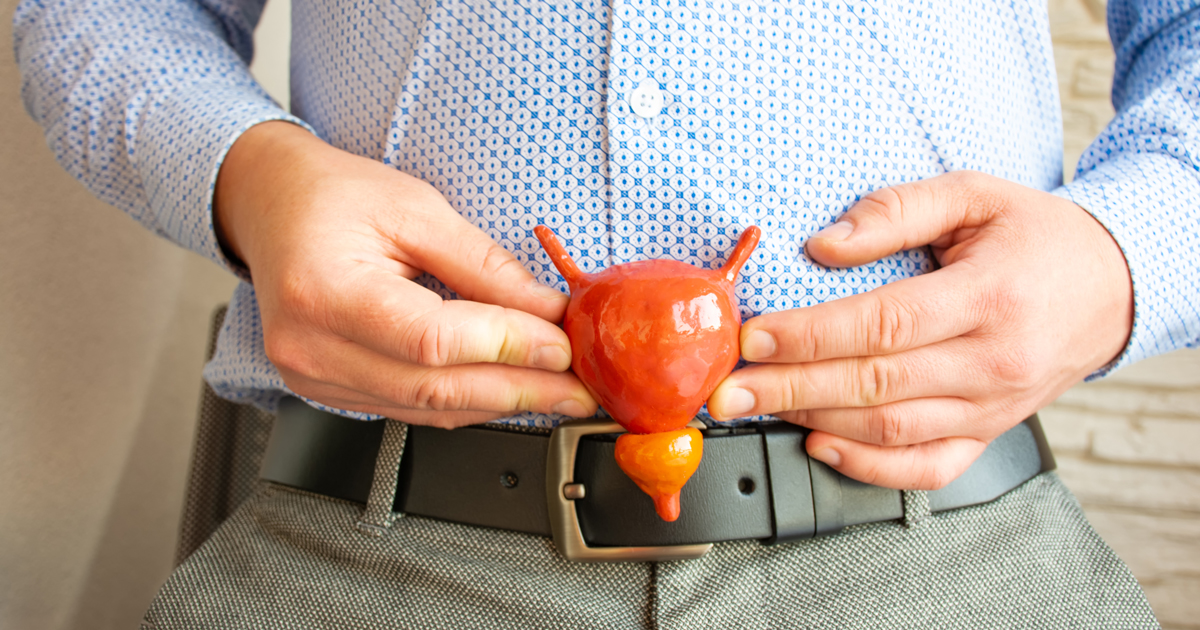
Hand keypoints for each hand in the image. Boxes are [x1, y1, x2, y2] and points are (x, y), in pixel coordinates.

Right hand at [214, 121, 596, 426]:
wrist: (270, 205)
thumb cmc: (332, 196)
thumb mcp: (416, 208)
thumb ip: (484, 266)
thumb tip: (547, 312)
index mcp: (323, 291)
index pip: (431, 340)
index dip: (506, 347)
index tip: (562, 345)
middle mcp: (309, 346)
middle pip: (433, 388)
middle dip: (519, 389)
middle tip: (578, 389)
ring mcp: (312, 377)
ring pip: (425, 410)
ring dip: (500, 404)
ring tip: (557, 393)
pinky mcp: (326, 390)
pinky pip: (409, 410)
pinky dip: (465, 404)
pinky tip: (507, 392)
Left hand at [708, 171, 1132, 488]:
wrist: (1113, 287)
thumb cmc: (1037, 237)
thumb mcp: (975, 194)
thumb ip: (898, 208)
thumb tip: (825, 244)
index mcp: (990, 296)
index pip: (883, 324)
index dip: (810, 336)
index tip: (753, 338)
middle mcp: (994, 360)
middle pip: (875, 384)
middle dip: (788, 389)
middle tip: (727, 391)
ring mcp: (994, 407)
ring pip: (892, 429)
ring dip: (814, 421)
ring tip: (757, 408)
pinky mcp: (991, 433)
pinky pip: (927, 468)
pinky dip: (870, 466)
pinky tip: (821, 444)